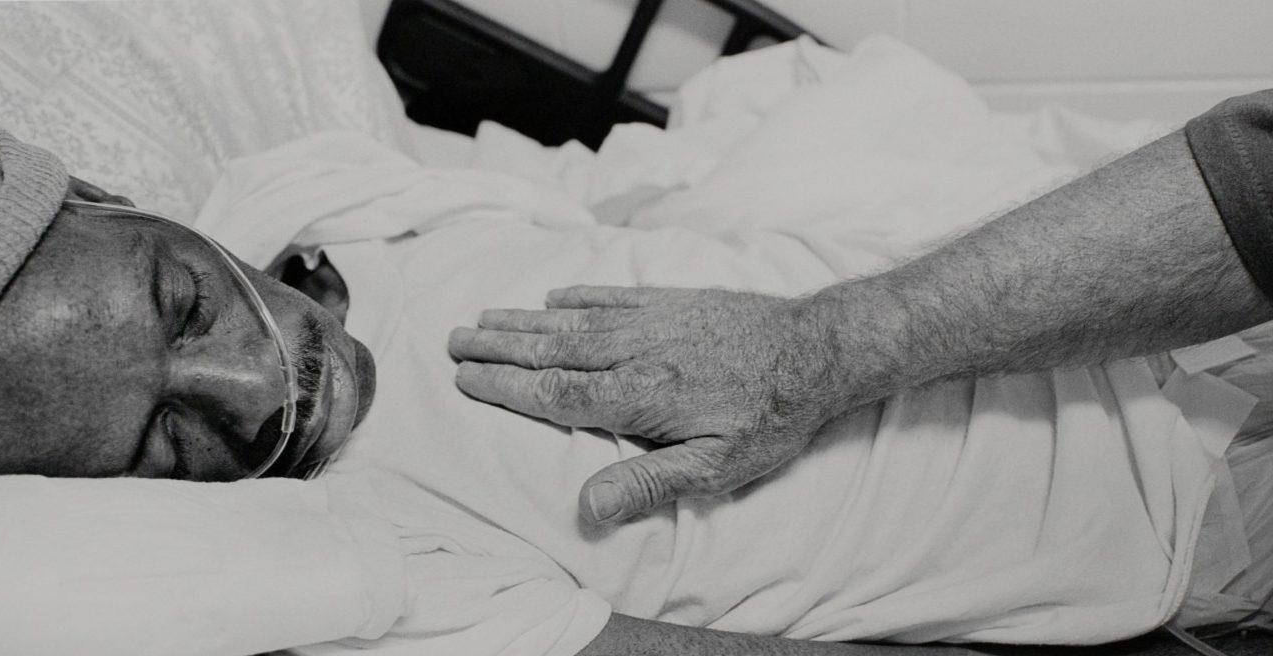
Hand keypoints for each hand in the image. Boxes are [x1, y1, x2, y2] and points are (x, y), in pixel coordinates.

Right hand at [449, 286, 851, 523]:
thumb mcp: (718, 467)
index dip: (505, 386)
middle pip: (551, 349)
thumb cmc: (771, 416)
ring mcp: (654, 320)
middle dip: (498, 346)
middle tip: (453, 339)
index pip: (555, 392)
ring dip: (524, 319)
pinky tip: (554, 296)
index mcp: (639, 396)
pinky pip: (614, 294)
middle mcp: (636, 352)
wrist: (819, 349)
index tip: (464, 377)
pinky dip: (578, 294)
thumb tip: (588, 507)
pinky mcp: (675, 300)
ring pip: (574, 319)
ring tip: (484, 317)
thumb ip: (650, 483)